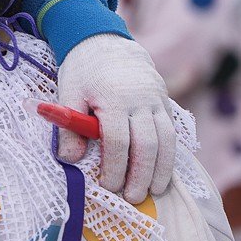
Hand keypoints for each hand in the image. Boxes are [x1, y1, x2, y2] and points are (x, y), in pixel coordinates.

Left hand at [55, 34, 175, 202]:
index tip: (109, 186)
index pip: (118, 142)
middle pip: (147, 145)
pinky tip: (164, 171)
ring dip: (162, 169)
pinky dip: (170, 154)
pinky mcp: (165, 100)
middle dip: (141, 175)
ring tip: (155, 191)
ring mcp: (157, 100)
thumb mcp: (68, 94)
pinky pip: (172, 131)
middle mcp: (140, 100)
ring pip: (167, 140)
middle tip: (133, 197)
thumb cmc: (83, 72)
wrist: (106, 42)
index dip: (115, 168)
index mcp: (113, 98)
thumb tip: (71, 160)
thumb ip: (68, 127)